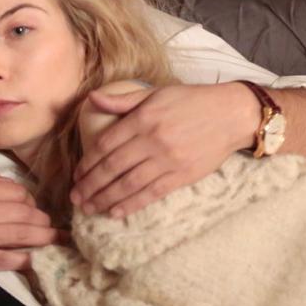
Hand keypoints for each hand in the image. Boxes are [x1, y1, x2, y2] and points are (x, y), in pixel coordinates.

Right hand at [0, 170, 58, 274]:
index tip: (33, 208)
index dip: (29, 200)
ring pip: (23, 235)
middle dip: (43, 220)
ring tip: (57, 240)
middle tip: (53, 226)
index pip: (17, 193)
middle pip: (26, 213)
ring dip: (44, 238)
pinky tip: (37, 260)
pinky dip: (25, 259)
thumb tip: (5, 185)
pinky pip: (7, 259)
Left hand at [70, 82, 255, 218]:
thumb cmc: (191, 101)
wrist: (230, 115)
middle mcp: (153, 141)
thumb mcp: (155, 93)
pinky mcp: (182, 176)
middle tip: (75, 198)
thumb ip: (122, 100)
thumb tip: (92, 99)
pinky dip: (132, 205)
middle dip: (91, 185)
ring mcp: (168, 160)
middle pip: (113, 167)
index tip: (76, 174)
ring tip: (89, 208)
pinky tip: (116, 212)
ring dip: (105, 198)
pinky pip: (151, 194)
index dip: (88, 161)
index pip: (106, 144)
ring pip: (129, 184)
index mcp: (143, 118)